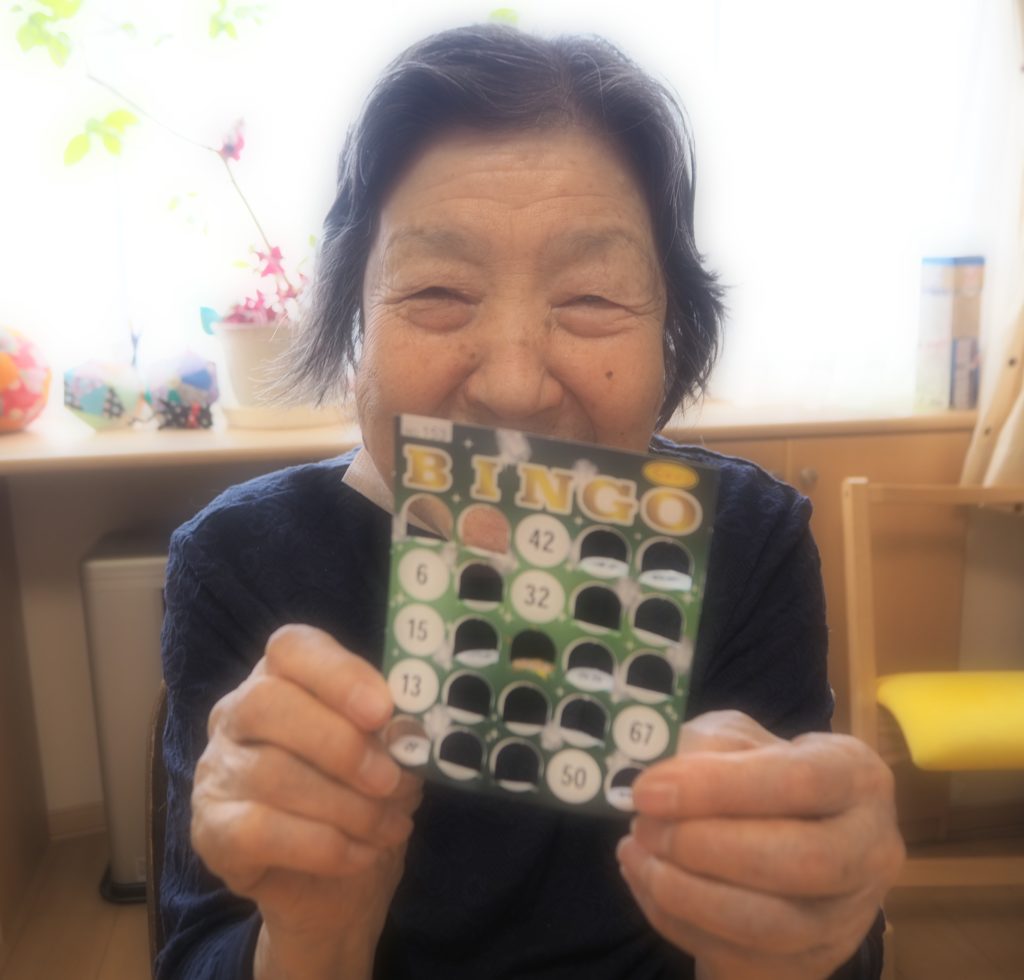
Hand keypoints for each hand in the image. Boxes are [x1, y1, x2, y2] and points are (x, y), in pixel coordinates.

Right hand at [190, 624, 422, 979]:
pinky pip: (260, 831)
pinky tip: (361, 854)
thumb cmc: (363, 797)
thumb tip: (409, 729)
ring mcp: (217, 771)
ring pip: (270, 773)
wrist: (337, 886)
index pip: (291, 648)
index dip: (338, 673)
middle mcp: (236, 715)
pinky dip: (323, 845)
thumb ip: (394, 732)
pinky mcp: (211, 831)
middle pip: (267, 702)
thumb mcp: (390, 756)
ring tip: (390, 825)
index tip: (384, 710)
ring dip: (346, 805)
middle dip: (340, 744)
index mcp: (282, 677)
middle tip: (390, 779)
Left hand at [616, 710, 903, 979]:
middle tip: (643, 826)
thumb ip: (703, 748)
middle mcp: (870, 850)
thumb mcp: (735, 738)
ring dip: (683, 892)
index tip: (649, 790)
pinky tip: (646, 881)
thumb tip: (659, 781)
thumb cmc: (756, 774)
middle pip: (800, 862)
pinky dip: (676, 921)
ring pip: (769, 925)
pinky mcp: (810, 966)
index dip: (719, 787)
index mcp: (857, 776)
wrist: (780, 835)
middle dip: (703, 846)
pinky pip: (740, 959)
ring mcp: (846, 918)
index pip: (802, 780)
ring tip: (635, 853)